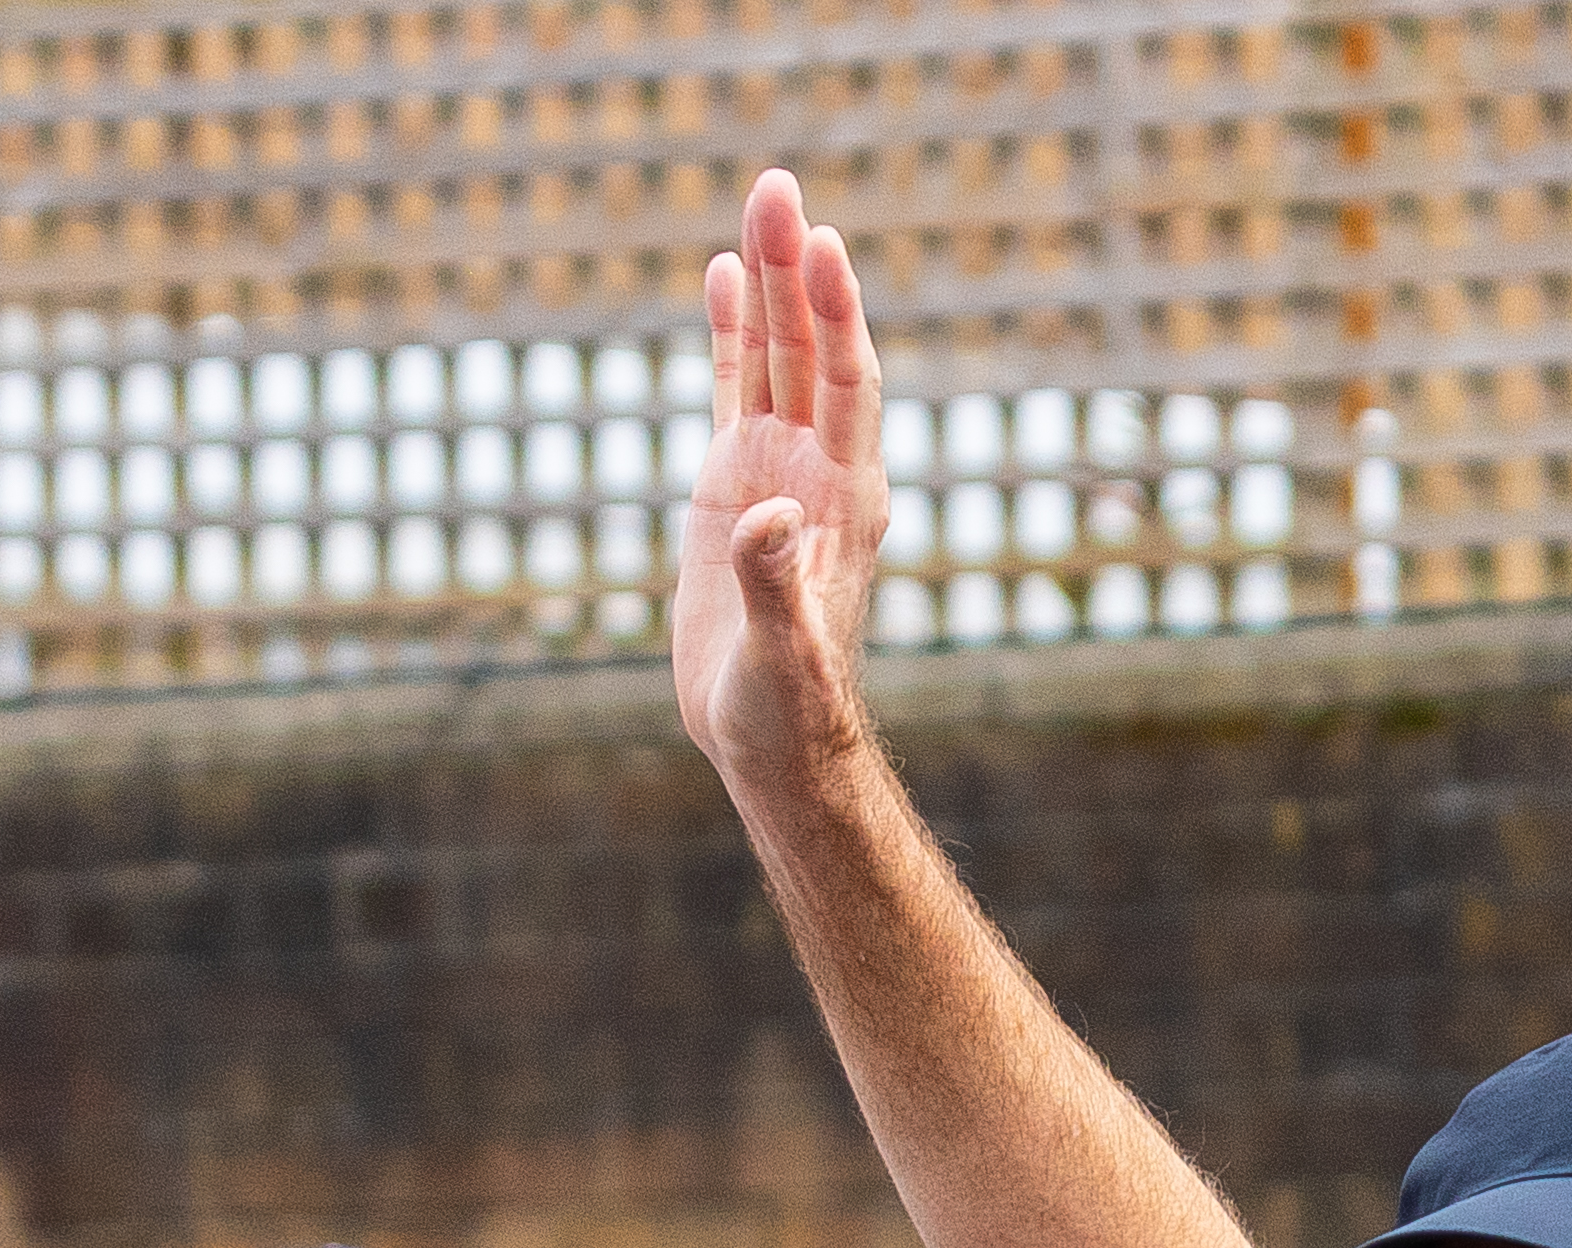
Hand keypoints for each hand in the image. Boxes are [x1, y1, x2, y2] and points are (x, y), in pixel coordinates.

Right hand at [675, 168, 893, 812]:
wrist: (769, 739)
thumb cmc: (788, 710)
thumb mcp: (783, 654)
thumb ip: (777, 585)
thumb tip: (771, 517)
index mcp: (848, 501)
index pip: (848, 385)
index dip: (838, 315)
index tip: (821, 245)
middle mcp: (820, 471)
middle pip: (813, 349)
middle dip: (796, 269)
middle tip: (776, 185)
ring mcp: (779, 470)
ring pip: (776, 355)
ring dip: (767, 282)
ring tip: (758, 200)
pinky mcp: (737, 484)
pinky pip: (737, 388)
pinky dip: (730, 331)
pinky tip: (723, 273)